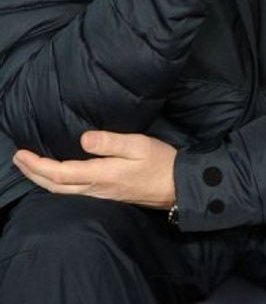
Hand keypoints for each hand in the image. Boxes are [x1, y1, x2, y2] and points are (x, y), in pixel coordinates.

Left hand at [13, 131, 177, 209]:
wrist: (177, 187)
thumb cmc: (160, 162)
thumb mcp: (138, 145)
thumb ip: (110, 142)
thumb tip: (83, 139)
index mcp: (101, 175)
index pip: (60, 172)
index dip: (37, 164)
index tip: (22, 152)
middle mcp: (96, 189)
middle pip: (55, 185)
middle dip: (33, 172)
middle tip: (18, 158)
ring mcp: (101, 195)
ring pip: (62, 192)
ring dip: (42, 179)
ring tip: (31, 167)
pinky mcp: (107, 196)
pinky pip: (73, 192)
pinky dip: (57, 183)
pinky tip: (57, 177)